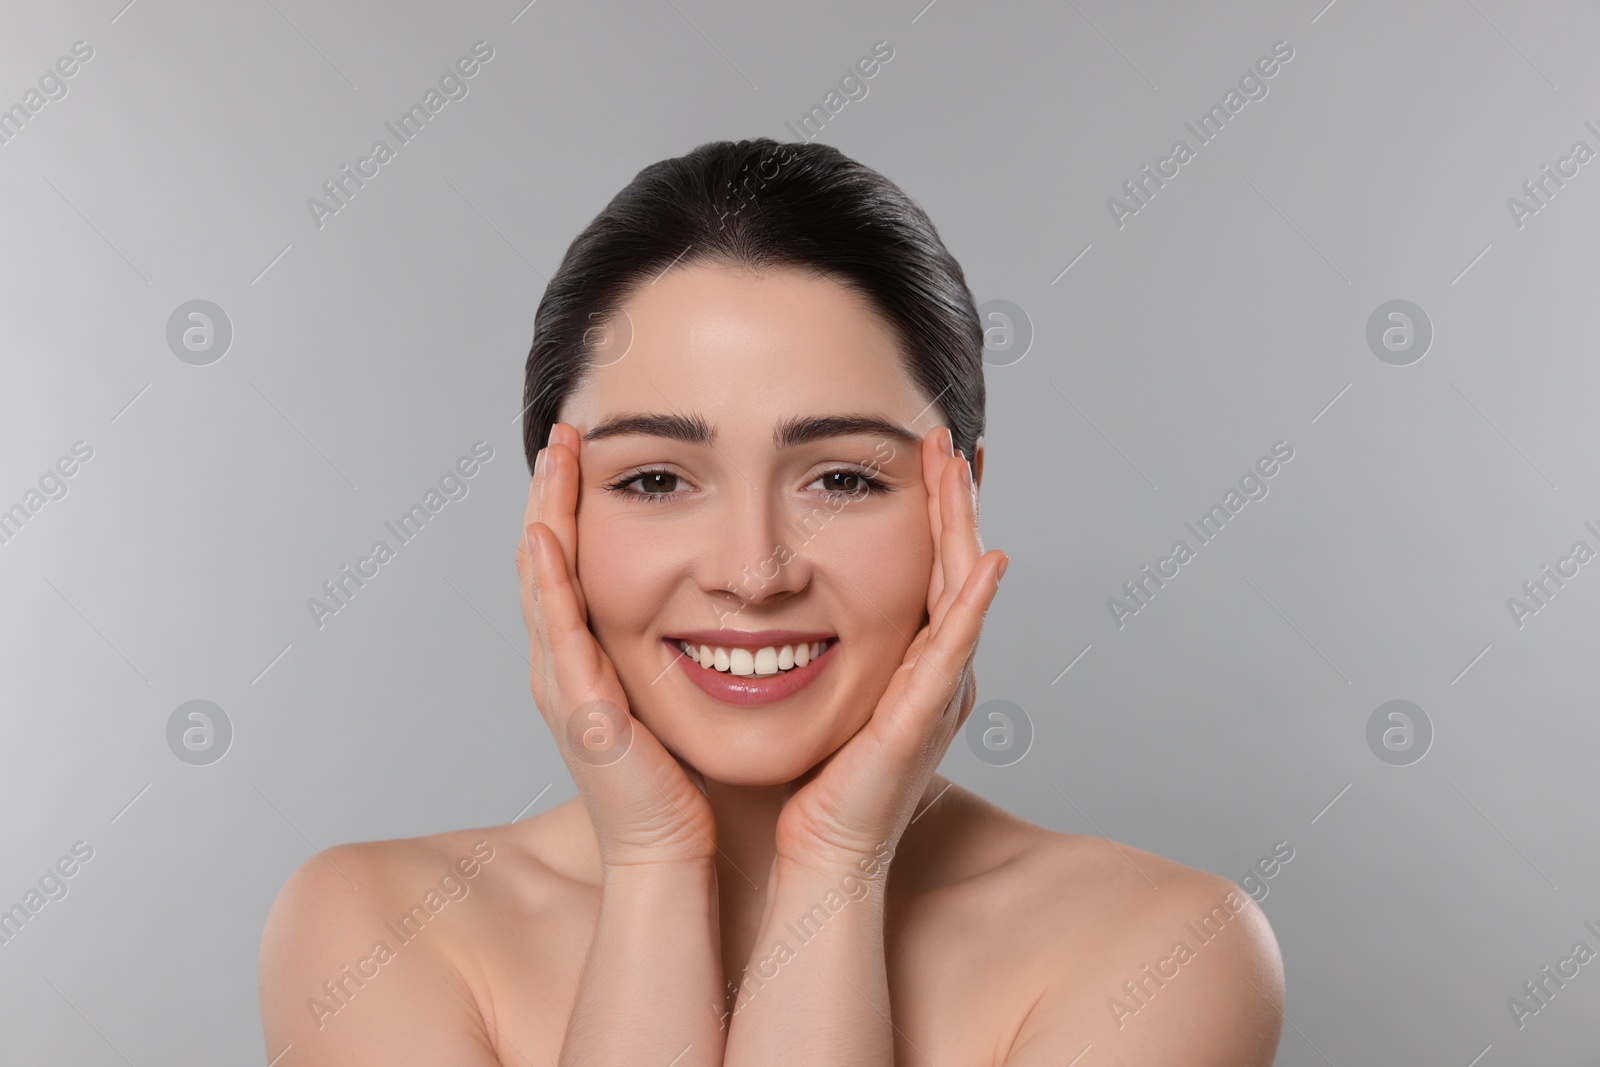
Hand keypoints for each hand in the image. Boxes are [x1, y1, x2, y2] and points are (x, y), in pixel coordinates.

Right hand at [516, 422, 716, 867]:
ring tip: (553, 456)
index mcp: (587, 660)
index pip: (570, 565)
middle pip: (543, 561)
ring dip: (544, 514)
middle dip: (550, 493)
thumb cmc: (684, 783)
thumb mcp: (678, 694)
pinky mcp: (576, 707)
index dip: (571, 507)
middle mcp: (563, 665)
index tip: (585, 451)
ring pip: (540, 582)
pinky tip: (547, 531)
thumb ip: (683, 649)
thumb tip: (727, 599)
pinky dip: (548, 578)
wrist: (671, 852)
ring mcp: (562, 684)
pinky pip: (555, 628)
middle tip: (562, 433)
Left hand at [772, 425, 1006, 871]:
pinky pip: (955, 649)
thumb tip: (776, 592)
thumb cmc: (815, 780)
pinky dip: (975, 603)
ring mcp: (937, 691)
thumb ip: (818, 643)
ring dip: (963, 527)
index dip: (929, 510)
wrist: (821, 850)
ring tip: (960, 468)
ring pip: (961, 591)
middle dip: (950, 499)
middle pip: (951, 565)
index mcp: (908, 659)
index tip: (921, 453)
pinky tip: (988, 559)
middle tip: (945, 437)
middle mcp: (933, 669)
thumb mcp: (819, 689)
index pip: (924, 566)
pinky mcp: (925, 717)